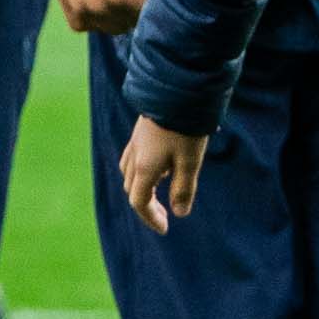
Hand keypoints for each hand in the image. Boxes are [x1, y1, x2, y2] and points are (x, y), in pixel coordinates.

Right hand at [48, 0, 158, 34]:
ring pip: (113, 28)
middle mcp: (103, 9)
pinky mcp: (72, 17)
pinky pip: (91, 27)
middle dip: (134, 9)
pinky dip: (96, 18)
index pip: (147, 13)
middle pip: (131, 23)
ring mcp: (85, 14)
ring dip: (117, 16)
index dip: (148, 1)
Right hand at [117, 117, 206, 232]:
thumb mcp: (190, 161)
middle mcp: (135, 157)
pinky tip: (160, 164)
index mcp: (144, 168)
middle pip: (132, 189)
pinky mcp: (140, 131)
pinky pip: (133, 157)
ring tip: (161, 189)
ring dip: (141, 187)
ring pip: (129, 173)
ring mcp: (135, 142)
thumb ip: (184, 188)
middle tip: (164, 214)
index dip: (150, 218)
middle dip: (145, 205)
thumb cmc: (186, 128)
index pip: (140, 202)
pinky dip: (141, 170)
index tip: (165, 228)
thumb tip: (180, 213)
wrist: (177, 90)